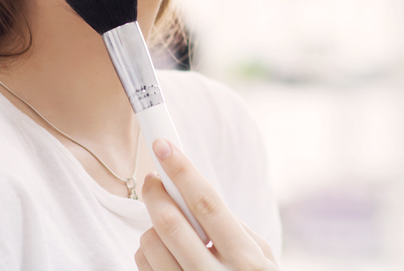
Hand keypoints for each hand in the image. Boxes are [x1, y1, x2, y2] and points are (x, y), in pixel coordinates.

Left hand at [135, 139, 278, 270]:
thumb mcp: (260, 259)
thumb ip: (233, 228)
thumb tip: (195, 192)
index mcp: (246, 259)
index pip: (208, 204)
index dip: (183, 170)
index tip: (163, 145)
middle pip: (171, 224)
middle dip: (156, 193)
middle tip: (153, 179)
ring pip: (151, 245)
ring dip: (151, 227)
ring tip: (166, 229)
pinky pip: (143, 267)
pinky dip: (147, 251)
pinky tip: (164, 254)